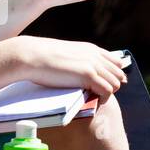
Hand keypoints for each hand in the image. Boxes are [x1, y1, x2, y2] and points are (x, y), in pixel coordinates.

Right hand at [11, 35, 127, 101]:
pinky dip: (103, 98)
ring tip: (95, 99)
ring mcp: (93, 64)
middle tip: (99, 95)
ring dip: (108, 93)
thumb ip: (78, 61)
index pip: (116, 63)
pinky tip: (94, 101)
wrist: (31, 55)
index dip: (113, 75)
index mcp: (91, 49)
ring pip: (115, 83)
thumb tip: (80, 73)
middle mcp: (95, 55)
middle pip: (118, 74)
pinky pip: (107, 90)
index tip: (104, 85)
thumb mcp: (66, 55)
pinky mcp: (88, 75)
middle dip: (112, 86)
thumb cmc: (42, 57)